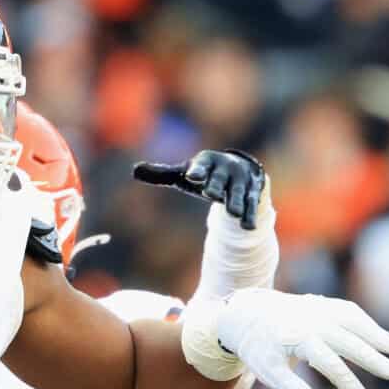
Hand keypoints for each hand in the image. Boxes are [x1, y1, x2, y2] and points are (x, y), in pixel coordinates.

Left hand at [133, 149, 265, 229]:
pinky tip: (247, 227)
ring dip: (234, 202)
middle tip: (210, 193)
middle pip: (219, 179)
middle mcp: (226, 168)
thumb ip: (161, 174)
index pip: (200, 166)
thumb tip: (134, 169)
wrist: (239, 169)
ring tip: (232, 213)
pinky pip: (252, 204)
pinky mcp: (253, 192)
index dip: (196, 170)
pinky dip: (250, 215)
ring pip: (237, 192)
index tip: (191, 176)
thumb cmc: (205, 174)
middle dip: (215, 185)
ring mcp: (241, 180)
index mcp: (206, 161)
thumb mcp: (183, 175)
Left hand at [217, 289, 388, 388]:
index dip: (348, 383)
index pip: (330, 364)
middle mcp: (311, 321)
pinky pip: (347, 310)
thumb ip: (289, 386)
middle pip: (348, 341)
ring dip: (376, 333)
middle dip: (372, 358)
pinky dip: (365, 322)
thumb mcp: (266, 370)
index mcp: (297, 339)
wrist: (246, 313)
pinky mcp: (320, 302)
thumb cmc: (259, 347)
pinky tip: (379, 335)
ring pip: (353, 320)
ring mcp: (317, 309)